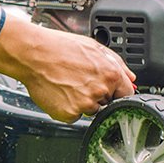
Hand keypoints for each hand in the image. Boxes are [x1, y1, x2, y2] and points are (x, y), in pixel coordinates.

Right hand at [0, 15, 135, 121]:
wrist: (33, 54)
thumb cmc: (59, 47)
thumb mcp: (94, 47)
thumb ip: (117, 63)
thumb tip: (130, 78)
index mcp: (111, 74)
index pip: (127, 94)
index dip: (118, 92)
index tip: (111, 90)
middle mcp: (100, 90)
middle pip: (108, 102)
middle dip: (98, 94)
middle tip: (80, 80)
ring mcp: (85, 104)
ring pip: (91, 110)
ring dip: (83, 102)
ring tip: (68, 83)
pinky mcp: (69, 114)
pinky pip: (74, 116)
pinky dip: (68, 107)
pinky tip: (60, 92)